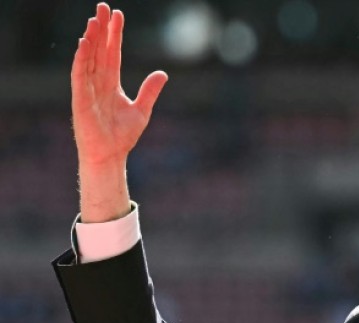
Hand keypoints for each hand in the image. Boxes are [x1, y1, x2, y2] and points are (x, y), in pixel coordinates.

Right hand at [72, 3, 166, 221]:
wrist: (111, 155)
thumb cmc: (122, 136)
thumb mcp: (142, 110)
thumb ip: (150, 90)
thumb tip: (163, 72)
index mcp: (111, 83)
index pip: (113, 53)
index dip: (115, 34)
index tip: (117, 15)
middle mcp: (97, 82)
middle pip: (99, 50)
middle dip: (101, 29)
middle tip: (102, 7)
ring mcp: (87, 89)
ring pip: (88, 58)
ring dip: (91, 39)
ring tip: (94, 20)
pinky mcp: (80, 99)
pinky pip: (79, 75)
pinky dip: (81, 59)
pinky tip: (84, 44)